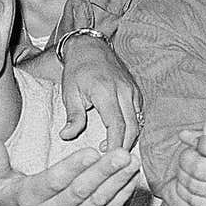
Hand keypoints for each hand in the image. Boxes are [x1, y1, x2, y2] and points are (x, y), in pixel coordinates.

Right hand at [0, 137, 139, 205]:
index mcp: (31, 199)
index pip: (55, 182)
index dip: (73, 167)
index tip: (91, 152)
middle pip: (82, 191)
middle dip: (104, 172)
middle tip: (121, 153)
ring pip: (99, 201)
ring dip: (118, 181)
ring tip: (132, 161)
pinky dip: (122, 194)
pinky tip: (132, 177)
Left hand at [57, 33, 140, 149]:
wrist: (90, 46)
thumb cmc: (77, 70)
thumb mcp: (69, 92)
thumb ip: (73, 116)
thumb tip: (66, 136)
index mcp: (106, 92)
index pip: (117, 125)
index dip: (115, 144)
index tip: (107, 157)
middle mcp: (124, 91)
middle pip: (133, 127)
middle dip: (124, 146)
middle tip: (111, 159)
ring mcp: (132, 90)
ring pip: (139, 121)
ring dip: (130, 138)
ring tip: (114, 150)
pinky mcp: (135, 90)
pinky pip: (138, 113)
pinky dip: (133, 127)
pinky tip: (120, 135)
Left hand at [175, 130, 205, 205]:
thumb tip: (184, 135)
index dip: (200, 144)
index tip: (199, 144)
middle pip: (199, 168)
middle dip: (186, 160)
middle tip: (187, 158)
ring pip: (194, 188)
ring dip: (183, 178)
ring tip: (187, 172)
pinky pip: (198, 205)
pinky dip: (189, 195)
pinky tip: (192, 189)